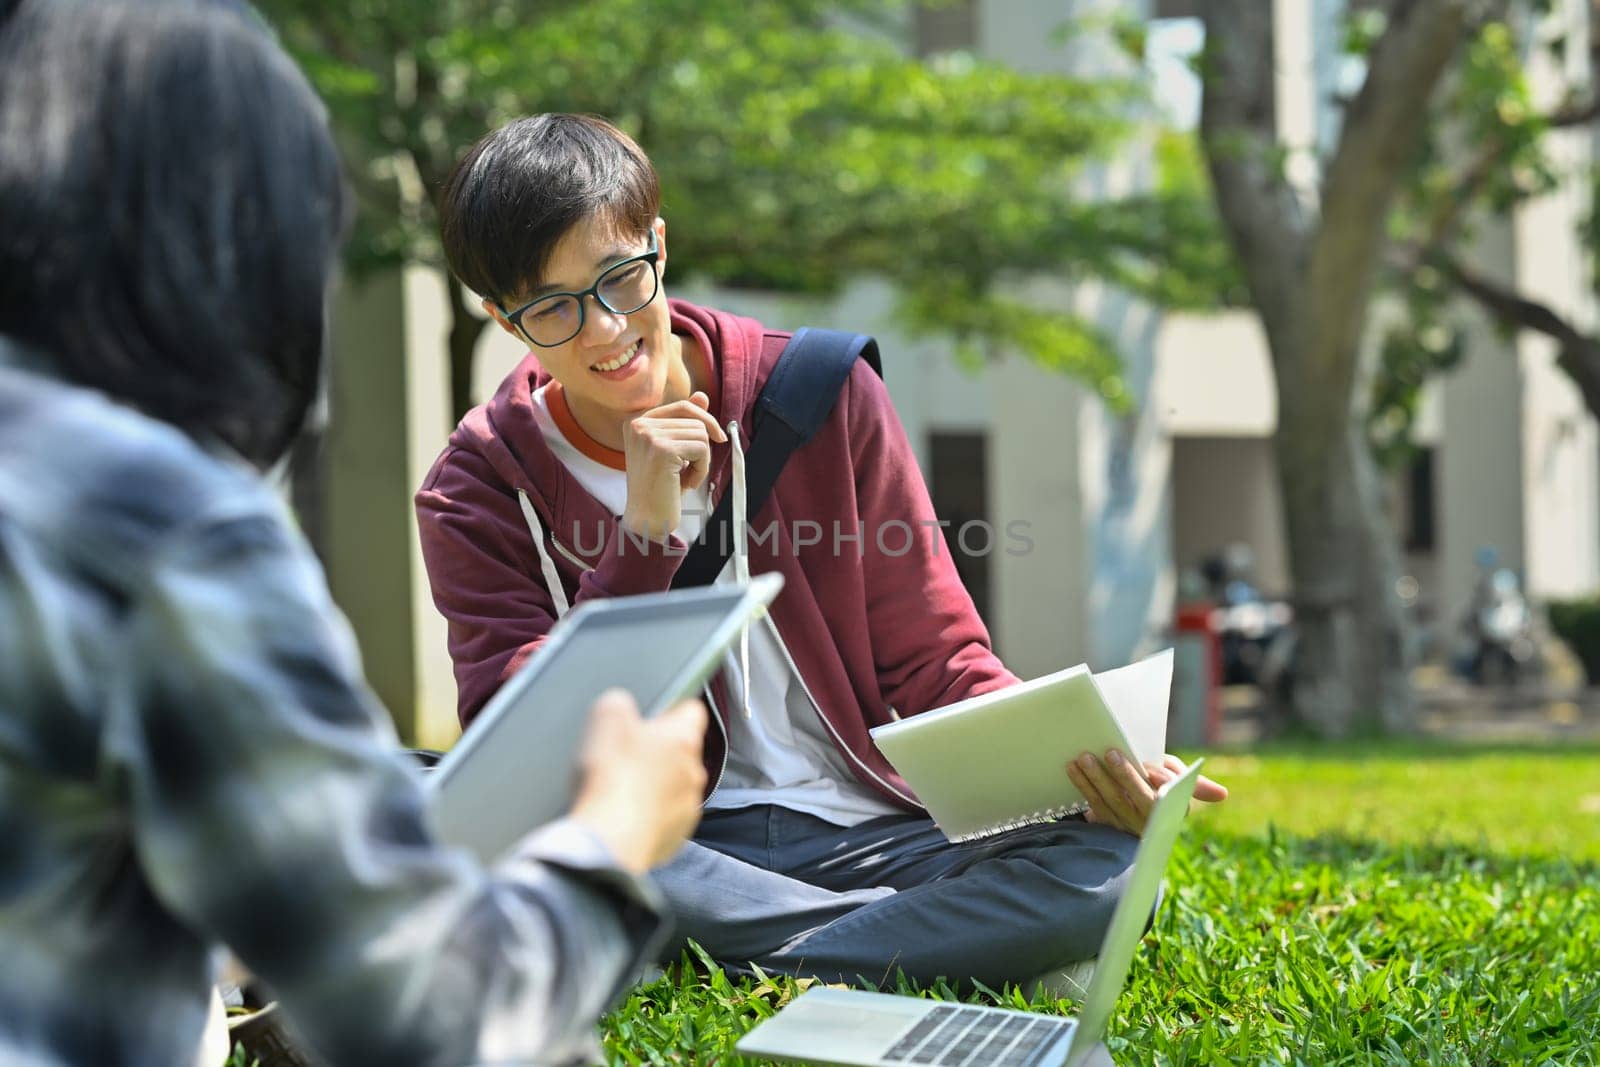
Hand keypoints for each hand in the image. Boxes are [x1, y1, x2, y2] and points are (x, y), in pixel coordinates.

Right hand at [568, 689, 706, 873]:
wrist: (610, 839)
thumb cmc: (614, 779)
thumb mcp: (607, 716)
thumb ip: (620, 702)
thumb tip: (622, 705)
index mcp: (684, 738)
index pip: (692, 710)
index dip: (671, 707)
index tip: (655, 711)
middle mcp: (694, 772)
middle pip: (680, 750)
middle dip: (656, 750)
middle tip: (625, 753)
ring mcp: (688, 807)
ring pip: (673, 785)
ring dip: (652, 784)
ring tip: (620, 787)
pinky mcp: (675, 836)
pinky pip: (664, 816)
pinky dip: (646, 813)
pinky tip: (622, 812)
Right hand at [620, 391, 725, 539]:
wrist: (647, 521)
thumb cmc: (660, 488)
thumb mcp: (672, 451)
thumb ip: (684, 422)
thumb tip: (702, 395)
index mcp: (636, 421)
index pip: (682, 406)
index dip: (704, 420)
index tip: (717, 438)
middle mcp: (639, 424)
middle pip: (695, 420)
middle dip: (701, 447)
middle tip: (690, 470)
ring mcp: (649, 435)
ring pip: (701, 434)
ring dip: (701, 460)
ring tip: (684, 478)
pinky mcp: (663, 449)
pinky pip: (702, 449)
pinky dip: (701, 469)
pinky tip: (685, 484)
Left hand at [1065, 751, 1227, 836]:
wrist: (1135, 805)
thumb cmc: (1159, 786)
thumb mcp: (1178, 782)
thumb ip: (1196, 785)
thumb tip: (1224, 795)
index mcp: (1172, 808)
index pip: (1165, 796)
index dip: (1158, 782)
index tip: (1152, 768)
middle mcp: (1149, 820)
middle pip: (1134, 798)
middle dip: (1122, 775)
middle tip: (1110, 752)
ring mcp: (1125, 824)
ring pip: (1109, 801)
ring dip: (1095, 778)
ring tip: (1084, 757)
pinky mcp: (1105, 823)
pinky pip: (1093, 804)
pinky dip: (1082, 786)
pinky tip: (1072, 769)